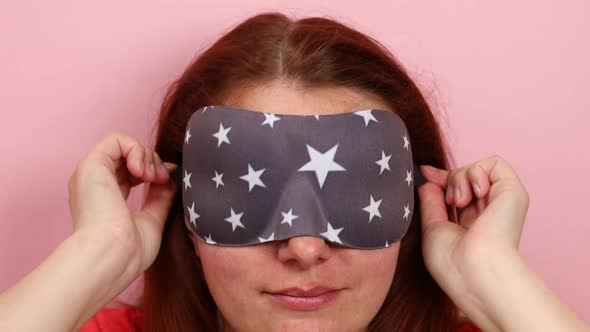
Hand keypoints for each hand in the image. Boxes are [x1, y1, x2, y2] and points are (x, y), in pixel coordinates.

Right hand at [67, 132, 177, 277]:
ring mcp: (91, 173)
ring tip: (153, 178)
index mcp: (106, 198)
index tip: (168, 177)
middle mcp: (95, 183)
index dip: (153, 168)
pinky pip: (116, 139)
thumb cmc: (129, 251)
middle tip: (162, 180)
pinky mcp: (91, 165)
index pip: (131, 172)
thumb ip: (159, 197)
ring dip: (147, 156)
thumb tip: (170, 178)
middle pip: (129, 156)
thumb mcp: (151, 218)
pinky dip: (136, 149)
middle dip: (153, 162)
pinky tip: (143, 172)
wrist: (113, 257)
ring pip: (124, 144)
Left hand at [417, 155, 528, 324]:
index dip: (440, 178)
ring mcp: (502, 201)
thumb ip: (431, 202)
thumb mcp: (433, 227)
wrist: (474, 269)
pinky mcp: (513, 191)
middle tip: (450, 202)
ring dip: (460, 179)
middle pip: (463, 177)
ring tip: (460, 202)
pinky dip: (477, 172)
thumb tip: (428, 180)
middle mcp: (489, 212)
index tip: (424, 172)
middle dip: (448, 179)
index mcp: (472, 224)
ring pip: (475, 168)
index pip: (456, 191)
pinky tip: (476, 192)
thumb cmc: (451, 260)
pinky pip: (494, 162)